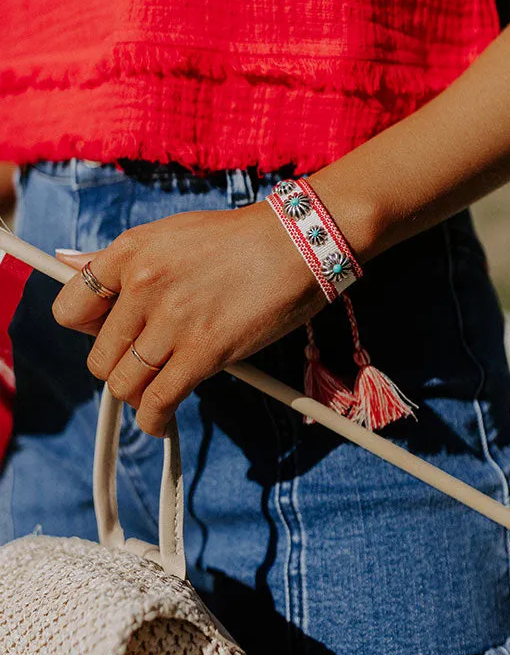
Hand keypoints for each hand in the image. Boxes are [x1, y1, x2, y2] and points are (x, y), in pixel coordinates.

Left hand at [52, 201, 324, 436]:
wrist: (299, 242)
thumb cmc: (239, 239)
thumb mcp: (170, 234)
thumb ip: (116, 257)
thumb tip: (64, 262)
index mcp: (131, 251)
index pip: (70, 309)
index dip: (88, 331)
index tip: (111, 336)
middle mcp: (143, 284)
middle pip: (98, 357)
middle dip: (119, 369)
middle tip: (147, 364)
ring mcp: (172, 319)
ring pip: (123, 385)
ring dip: (138, 395)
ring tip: (158, 390)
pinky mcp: (204, 351)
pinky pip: (157, 402)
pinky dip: (153, 420)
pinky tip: (160, 419)